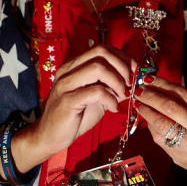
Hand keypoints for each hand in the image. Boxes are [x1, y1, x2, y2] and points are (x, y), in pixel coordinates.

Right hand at [28, 44, 133, 160]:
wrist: (50, 136)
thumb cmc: (75, 115)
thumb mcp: (98, 97)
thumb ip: (113, 86)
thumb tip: (136, 80)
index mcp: (74, 65)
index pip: (102, 49)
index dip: (122, 57)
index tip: (134, 71)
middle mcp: (68, 70)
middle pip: (101, 52)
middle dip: (122, 66)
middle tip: (129, 83)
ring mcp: (66, 84)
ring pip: (98, 68)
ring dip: (117, 81)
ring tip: (122, 95)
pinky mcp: (67, 101)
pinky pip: (96, 92)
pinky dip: (111, 99)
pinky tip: (113, 108)